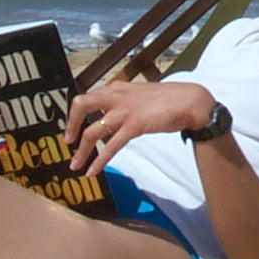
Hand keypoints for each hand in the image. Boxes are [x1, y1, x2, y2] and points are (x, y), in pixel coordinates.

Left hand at [64, 80, 216, 176]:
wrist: (189, 101)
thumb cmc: (168, 99)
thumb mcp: (139, 95)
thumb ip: (124, 101)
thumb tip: (112, 115)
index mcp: (117, 88)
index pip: (87, 97)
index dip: (76, 113)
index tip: (73, 127)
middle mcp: (116, 96)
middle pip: (81, 105)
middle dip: (71, 125)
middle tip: (68, 141)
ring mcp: (124, 111)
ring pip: (92, 131)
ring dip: (81, 151)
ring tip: (75, 165)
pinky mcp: (134, 125)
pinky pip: (111, 146)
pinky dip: (99, 161)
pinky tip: (93, 171)